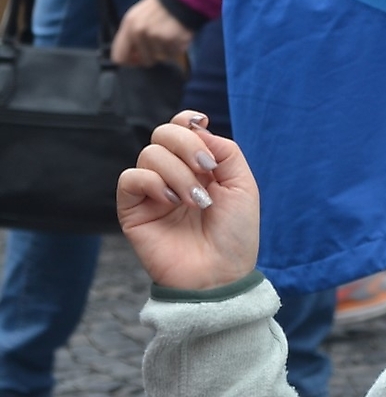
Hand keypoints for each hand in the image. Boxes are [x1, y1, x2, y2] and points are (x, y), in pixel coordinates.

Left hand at [112, 0, 194, 66]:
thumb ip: (130, 36)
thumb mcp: (137, 16)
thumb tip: (131, 56)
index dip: (130, 62)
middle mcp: (140, 32)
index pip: (119, 57)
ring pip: (161, 58)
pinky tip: (177, 35)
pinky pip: (174, 54)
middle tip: (159, 46)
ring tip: (169, 35)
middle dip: (153, 57)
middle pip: (145, 61)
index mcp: (128, 25)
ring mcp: (156, 37)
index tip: (138, 59)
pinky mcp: (172, 40)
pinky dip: (177, 47)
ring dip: (166, 50)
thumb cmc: (159, 8)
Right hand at [118, 111, 259, 289]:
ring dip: (178, 173)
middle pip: (163, 134)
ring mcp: (152, 192)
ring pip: (150, 154)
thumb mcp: (243, 186)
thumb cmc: (235, 234)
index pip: (181, 128)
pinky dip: (153, 183)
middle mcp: (173, 175)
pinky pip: (130, 178)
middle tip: (205, 169)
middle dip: (185, 144)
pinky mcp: (132, 210)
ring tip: (196, 201)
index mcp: (199, 167)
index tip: (201, 126)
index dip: (187, 121)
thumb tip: (198, 128)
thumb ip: (225, 151)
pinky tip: (173, 202)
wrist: (220, 274)